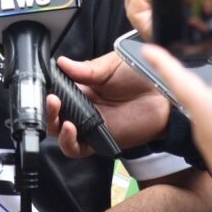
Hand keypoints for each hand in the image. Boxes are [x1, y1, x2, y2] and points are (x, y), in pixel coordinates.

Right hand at [46, 52, 169, 155]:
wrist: (165, 97)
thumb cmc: (141, 76)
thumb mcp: (112, 65)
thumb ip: (87, 68)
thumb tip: (62, 62)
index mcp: (83, 86)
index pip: (57, 89)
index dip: (48, 89)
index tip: (45, 85)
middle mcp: (84, 106)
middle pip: (55, 113)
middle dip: (47, 108)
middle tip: (51, 99)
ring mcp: (90, 124)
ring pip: (60, 132)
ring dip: (53, 123)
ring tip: (57, 112)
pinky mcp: (100, 140)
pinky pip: (77, 148)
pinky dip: (68, 141)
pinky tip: (69, 128)